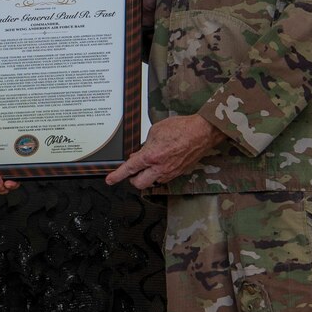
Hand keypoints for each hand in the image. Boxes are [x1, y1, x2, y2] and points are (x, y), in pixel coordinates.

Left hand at [105, 114, 223, 189]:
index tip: (110, 180)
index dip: (117, 176)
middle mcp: (159, 168)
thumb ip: (145, 144)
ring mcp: (169, 173)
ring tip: (149, 163)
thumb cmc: (181, 128)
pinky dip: (157, 173)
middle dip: (132, 179)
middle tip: (132, 171)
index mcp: (151, 156)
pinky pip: (163, 178)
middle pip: (138, 183)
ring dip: (146, 176)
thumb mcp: (156, 131)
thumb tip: (139, 153)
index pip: (129, 169)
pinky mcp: (177, 174)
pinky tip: (160, 163)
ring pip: (151, 182)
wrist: (202, 132)